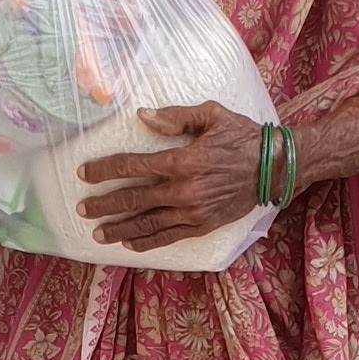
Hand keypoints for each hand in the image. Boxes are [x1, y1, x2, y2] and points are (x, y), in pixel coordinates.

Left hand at [77, 103, 261, 251]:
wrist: (275, 168)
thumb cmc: (243, 136)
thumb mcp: (212, 115)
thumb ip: (175, 116)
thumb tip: (142, 116)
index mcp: (183, 160)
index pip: (133, 166)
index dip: (105, 169)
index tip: (84, 173)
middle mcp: (184, 190)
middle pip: (134, 199)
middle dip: (104, 204)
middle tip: (82, 208)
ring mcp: (194, 212)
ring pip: (148, 223)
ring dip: (120, 229)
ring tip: (98, 233)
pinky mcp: (204, 225)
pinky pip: (169, 237)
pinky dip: (147, 242)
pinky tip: (130, 244)